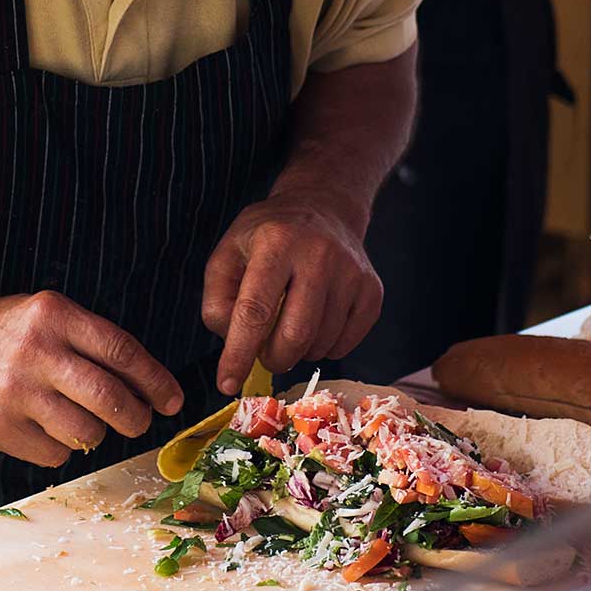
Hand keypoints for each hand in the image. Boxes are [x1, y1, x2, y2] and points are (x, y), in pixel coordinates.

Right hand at [0, 290, 183, 467]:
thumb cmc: (19, 333)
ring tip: (84, 418)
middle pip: (108, 398)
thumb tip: (155, 391)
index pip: (121, 352)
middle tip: (140, 420)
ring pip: (86, 433)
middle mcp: (34, 352)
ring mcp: (13, 393)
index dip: (155, 381)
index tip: (172, 401)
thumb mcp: (55, 315)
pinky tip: (49, 426)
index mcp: (55, 315)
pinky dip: (64, 447)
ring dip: (98, 433)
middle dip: (137, 418)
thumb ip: (98, 344)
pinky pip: (56, 454)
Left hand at [201, 197, 382, 395]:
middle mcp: (318, 255)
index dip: (239, 353)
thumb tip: (230, 341)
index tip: (227, 383)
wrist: (324, 206)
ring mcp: (351, 273)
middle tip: (265, 352)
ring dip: (298, 351)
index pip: (255, 310)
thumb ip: (218, 297)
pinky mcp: (372, 291)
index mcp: (276, 242)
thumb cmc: (269, 235)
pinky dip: (323, 347)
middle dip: (272, 358)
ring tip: (290, 324)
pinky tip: (315, 322)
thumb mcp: (229, 251)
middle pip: (294, 335)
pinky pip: (344, 345)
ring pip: (320, 345)